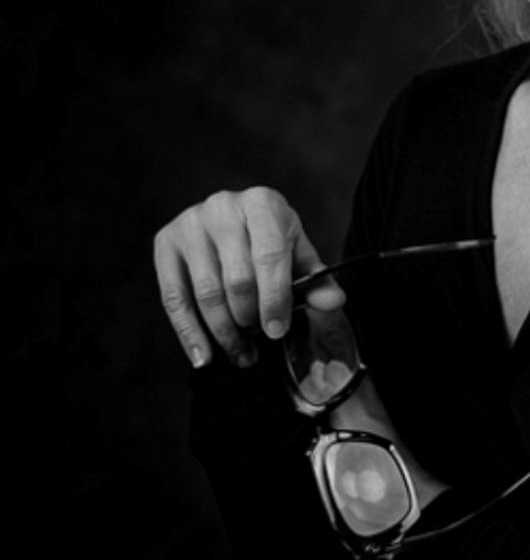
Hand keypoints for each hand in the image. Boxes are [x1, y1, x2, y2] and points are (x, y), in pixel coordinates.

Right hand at [153, 186, 343, 368]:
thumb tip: (334, 302)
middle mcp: (222, 206)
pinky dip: (189, 334)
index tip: (278, 330)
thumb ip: (317, 280)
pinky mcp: (165, 243)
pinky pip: (173, 298)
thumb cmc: (271, 241)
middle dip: (250, 318)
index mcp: (262, 203)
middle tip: (261, 340)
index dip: (275, 298)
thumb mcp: (298, 255)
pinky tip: (205, 357)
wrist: (236, 222)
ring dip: (225, 332)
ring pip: (206, 293)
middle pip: (237, 278)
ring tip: (241, 352)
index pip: (270, 254)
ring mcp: (190, 223)